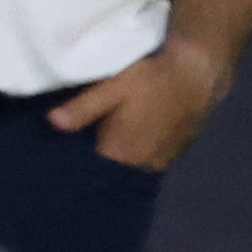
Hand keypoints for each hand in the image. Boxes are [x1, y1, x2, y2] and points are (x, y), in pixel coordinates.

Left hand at [48, 41, 231, 173]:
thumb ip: (84, 107)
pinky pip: (145, 165)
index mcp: (121, 153)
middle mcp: (140, 166)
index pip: (90, 174)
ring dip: (117, 165)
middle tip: (78, 154)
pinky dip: (134, 159)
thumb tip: (52, 122)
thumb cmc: (153, 79)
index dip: (74, 170)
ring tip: (101, 150)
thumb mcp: (114, 86)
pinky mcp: (172, 156)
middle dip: (95, 168)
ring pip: (129, 171)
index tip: (58, 165)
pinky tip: (128, 144)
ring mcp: (159, 163)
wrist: (198, 75)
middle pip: (110, 175)